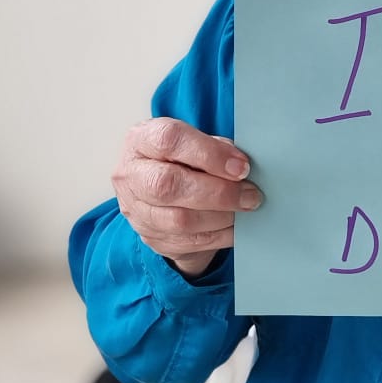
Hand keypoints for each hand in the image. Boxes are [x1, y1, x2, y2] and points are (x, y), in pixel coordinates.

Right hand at [113, 117, 261, 276]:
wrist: (158, 189)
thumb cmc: (181, 158)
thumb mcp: (195, 141)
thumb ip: (215, 147)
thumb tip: (242, 165)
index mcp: (141, 140)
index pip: (170, 141)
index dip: (209, 154)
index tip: (242, 166)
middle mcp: (131, 175)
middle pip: (169, 185)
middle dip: (218, 192)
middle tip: (251, 194)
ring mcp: (136, 211)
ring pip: (179, 220)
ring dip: (221, 216)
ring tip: (245, 209)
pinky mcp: (150, 238)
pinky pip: (188, 242)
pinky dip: (219, 236)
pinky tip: (237, 227)